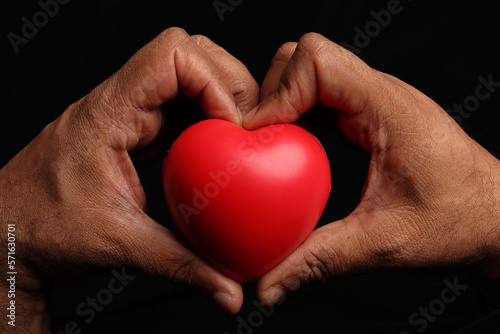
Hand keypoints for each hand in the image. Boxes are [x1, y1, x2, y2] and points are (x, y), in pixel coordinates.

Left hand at [0, 27, 258, 331]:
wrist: (8, 232)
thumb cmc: (42, 228)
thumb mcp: (118, 244)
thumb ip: (180, 264)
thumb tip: (228, 289)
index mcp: (109, 112)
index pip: (171, 55)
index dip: (212, 81)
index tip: (229, 125)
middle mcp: (121, 103)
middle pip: (189, 56)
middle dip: (228, 84)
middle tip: (242, 129)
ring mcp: (129, 114)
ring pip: (188, 78)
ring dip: (221, 101)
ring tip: (235, 138)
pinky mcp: (136, 130)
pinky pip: (181, 109)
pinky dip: (207, 122)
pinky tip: (215, 153)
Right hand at [243, 33, 499, 304]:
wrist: (496, 217)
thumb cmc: (459, 221)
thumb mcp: (382, 243)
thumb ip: (318, 260)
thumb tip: (268, 284)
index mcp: (387, 108)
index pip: (317, 62)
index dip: (279, 93)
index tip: (262, 134)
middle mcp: (380, 93)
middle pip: (306, 56)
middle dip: (274, 91)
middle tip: (262, 138)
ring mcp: (374, 101)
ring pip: (312, 71)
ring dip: (285, 102)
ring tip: (274, 143)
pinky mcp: (370, 114)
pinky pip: (323, 95)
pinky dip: (300, 114)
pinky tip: (297, 150)